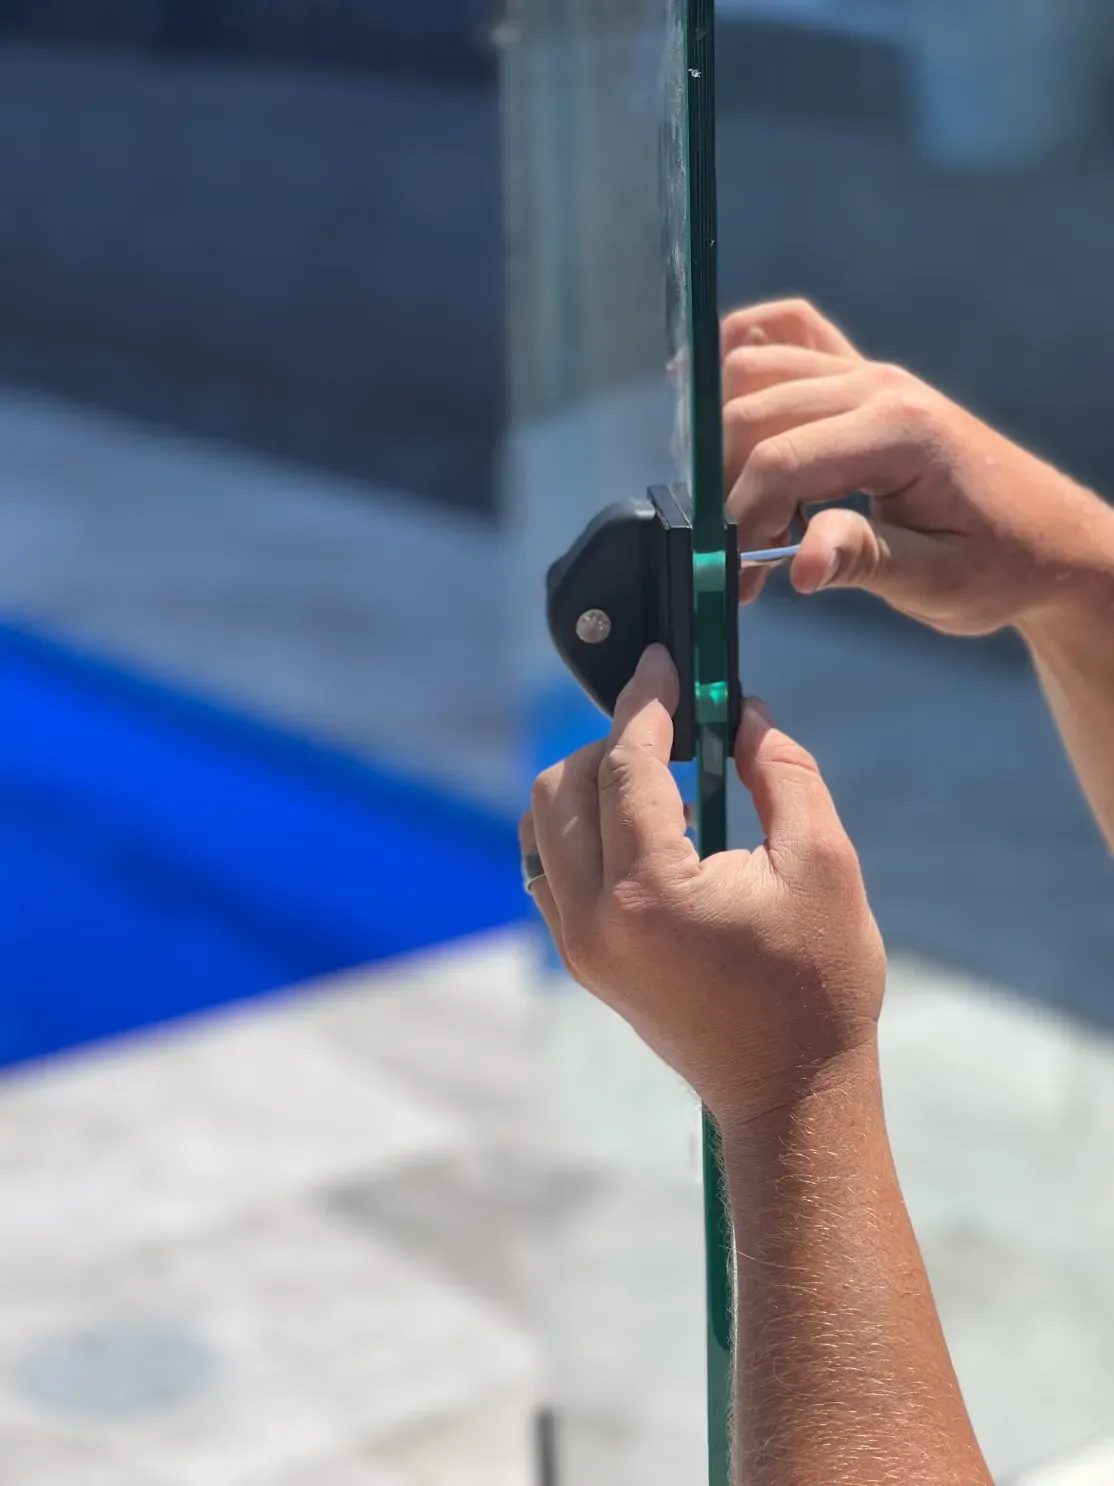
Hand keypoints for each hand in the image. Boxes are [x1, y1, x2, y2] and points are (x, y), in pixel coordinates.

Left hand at [520, 645, 884, 1128]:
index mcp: (650, 891)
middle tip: (674, 726)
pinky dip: (579, 826)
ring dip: (590, 780)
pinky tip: (639, 823)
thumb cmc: (818, 984)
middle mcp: (592, 916)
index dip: (645, 702)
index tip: (663, 661)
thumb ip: (782, 772)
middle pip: (565, 784)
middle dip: (614, 740)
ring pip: (544, 822)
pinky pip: (548, 864)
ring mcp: (576, 941)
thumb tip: (742, 712)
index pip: (624, 764)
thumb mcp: (823, 864)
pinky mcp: (580, 957)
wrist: (787, 1092)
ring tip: (659, 775)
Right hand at [722, 298, 1112, 635]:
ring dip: (725, 438)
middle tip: (739, 558)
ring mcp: (869, 370)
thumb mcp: (933, 582)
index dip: (742, 519)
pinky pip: (791, 333)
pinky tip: (720, 397)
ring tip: (743, 507)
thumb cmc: (995, 567)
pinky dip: (745, 350)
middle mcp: (878, 384)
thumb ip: (862, 561)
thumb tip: (798, 566)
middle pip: (752, 410)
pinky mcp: (862, 376)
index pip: (781, 459)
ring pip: (753, 368)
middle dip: (727, 487)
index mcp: (900, 431)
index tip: (738, 577)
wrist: (1049, 542)